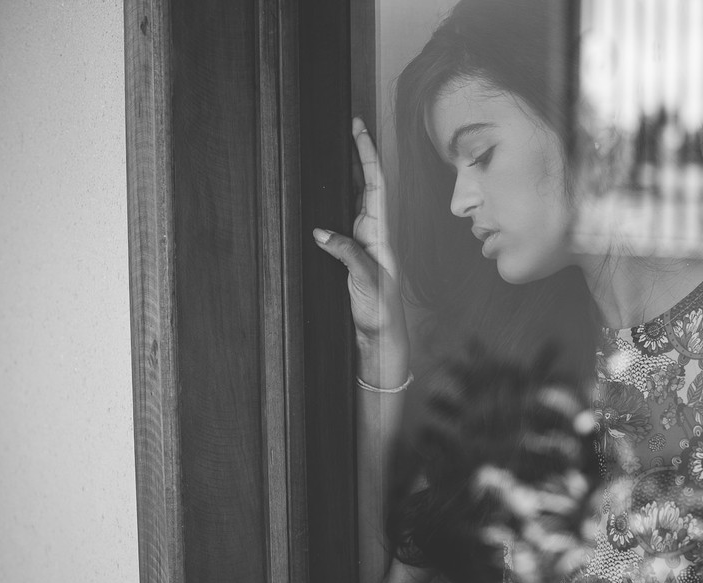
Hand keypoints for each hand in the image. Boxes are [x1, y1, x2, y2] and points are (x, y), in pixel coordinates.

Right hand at [313, 117, 408, 373]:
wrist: (381, 337)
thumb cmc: (380, 311)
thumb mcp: (366, 282)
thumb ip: (347, 256)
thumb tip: (321, 232)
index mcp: (380, 233)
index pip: (374, 184)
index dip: (366, 155)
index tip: (359, 128)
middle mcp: (372, 231)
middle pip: (364, 183)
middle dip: (356, 154)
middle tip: (347, 124)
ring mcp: (362, 240)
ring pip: (352, 198)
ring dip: (346, 173)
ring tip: (334, 146)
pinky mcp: (350, 252)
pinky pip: (340, 217)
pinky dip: (333, 199)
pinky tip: (323, 189)